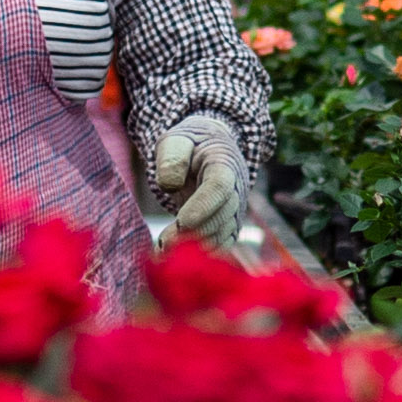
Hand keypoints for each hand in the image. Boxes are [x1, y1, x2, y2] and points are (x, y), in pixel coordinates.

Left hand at [152, 125, 243, 247]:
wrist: (207, 151)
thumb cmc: (187, 146)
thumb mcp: (175, 141)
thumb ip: (172, 157)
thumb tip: (170, 184)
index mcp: (224, 164)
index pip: (220, 187)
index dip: (203, 206)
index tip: (181, 221)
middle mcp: (236, 190)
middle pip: (221, 216)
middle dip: (194, 232)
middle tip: (165, 244)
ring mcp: (234, 210)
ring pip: (221, 235)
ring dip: (196, 248)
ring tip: (165, 254)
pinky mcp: (227, 227)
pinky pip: (220, 246)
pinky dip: (202, 256)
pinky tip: (176, 260)